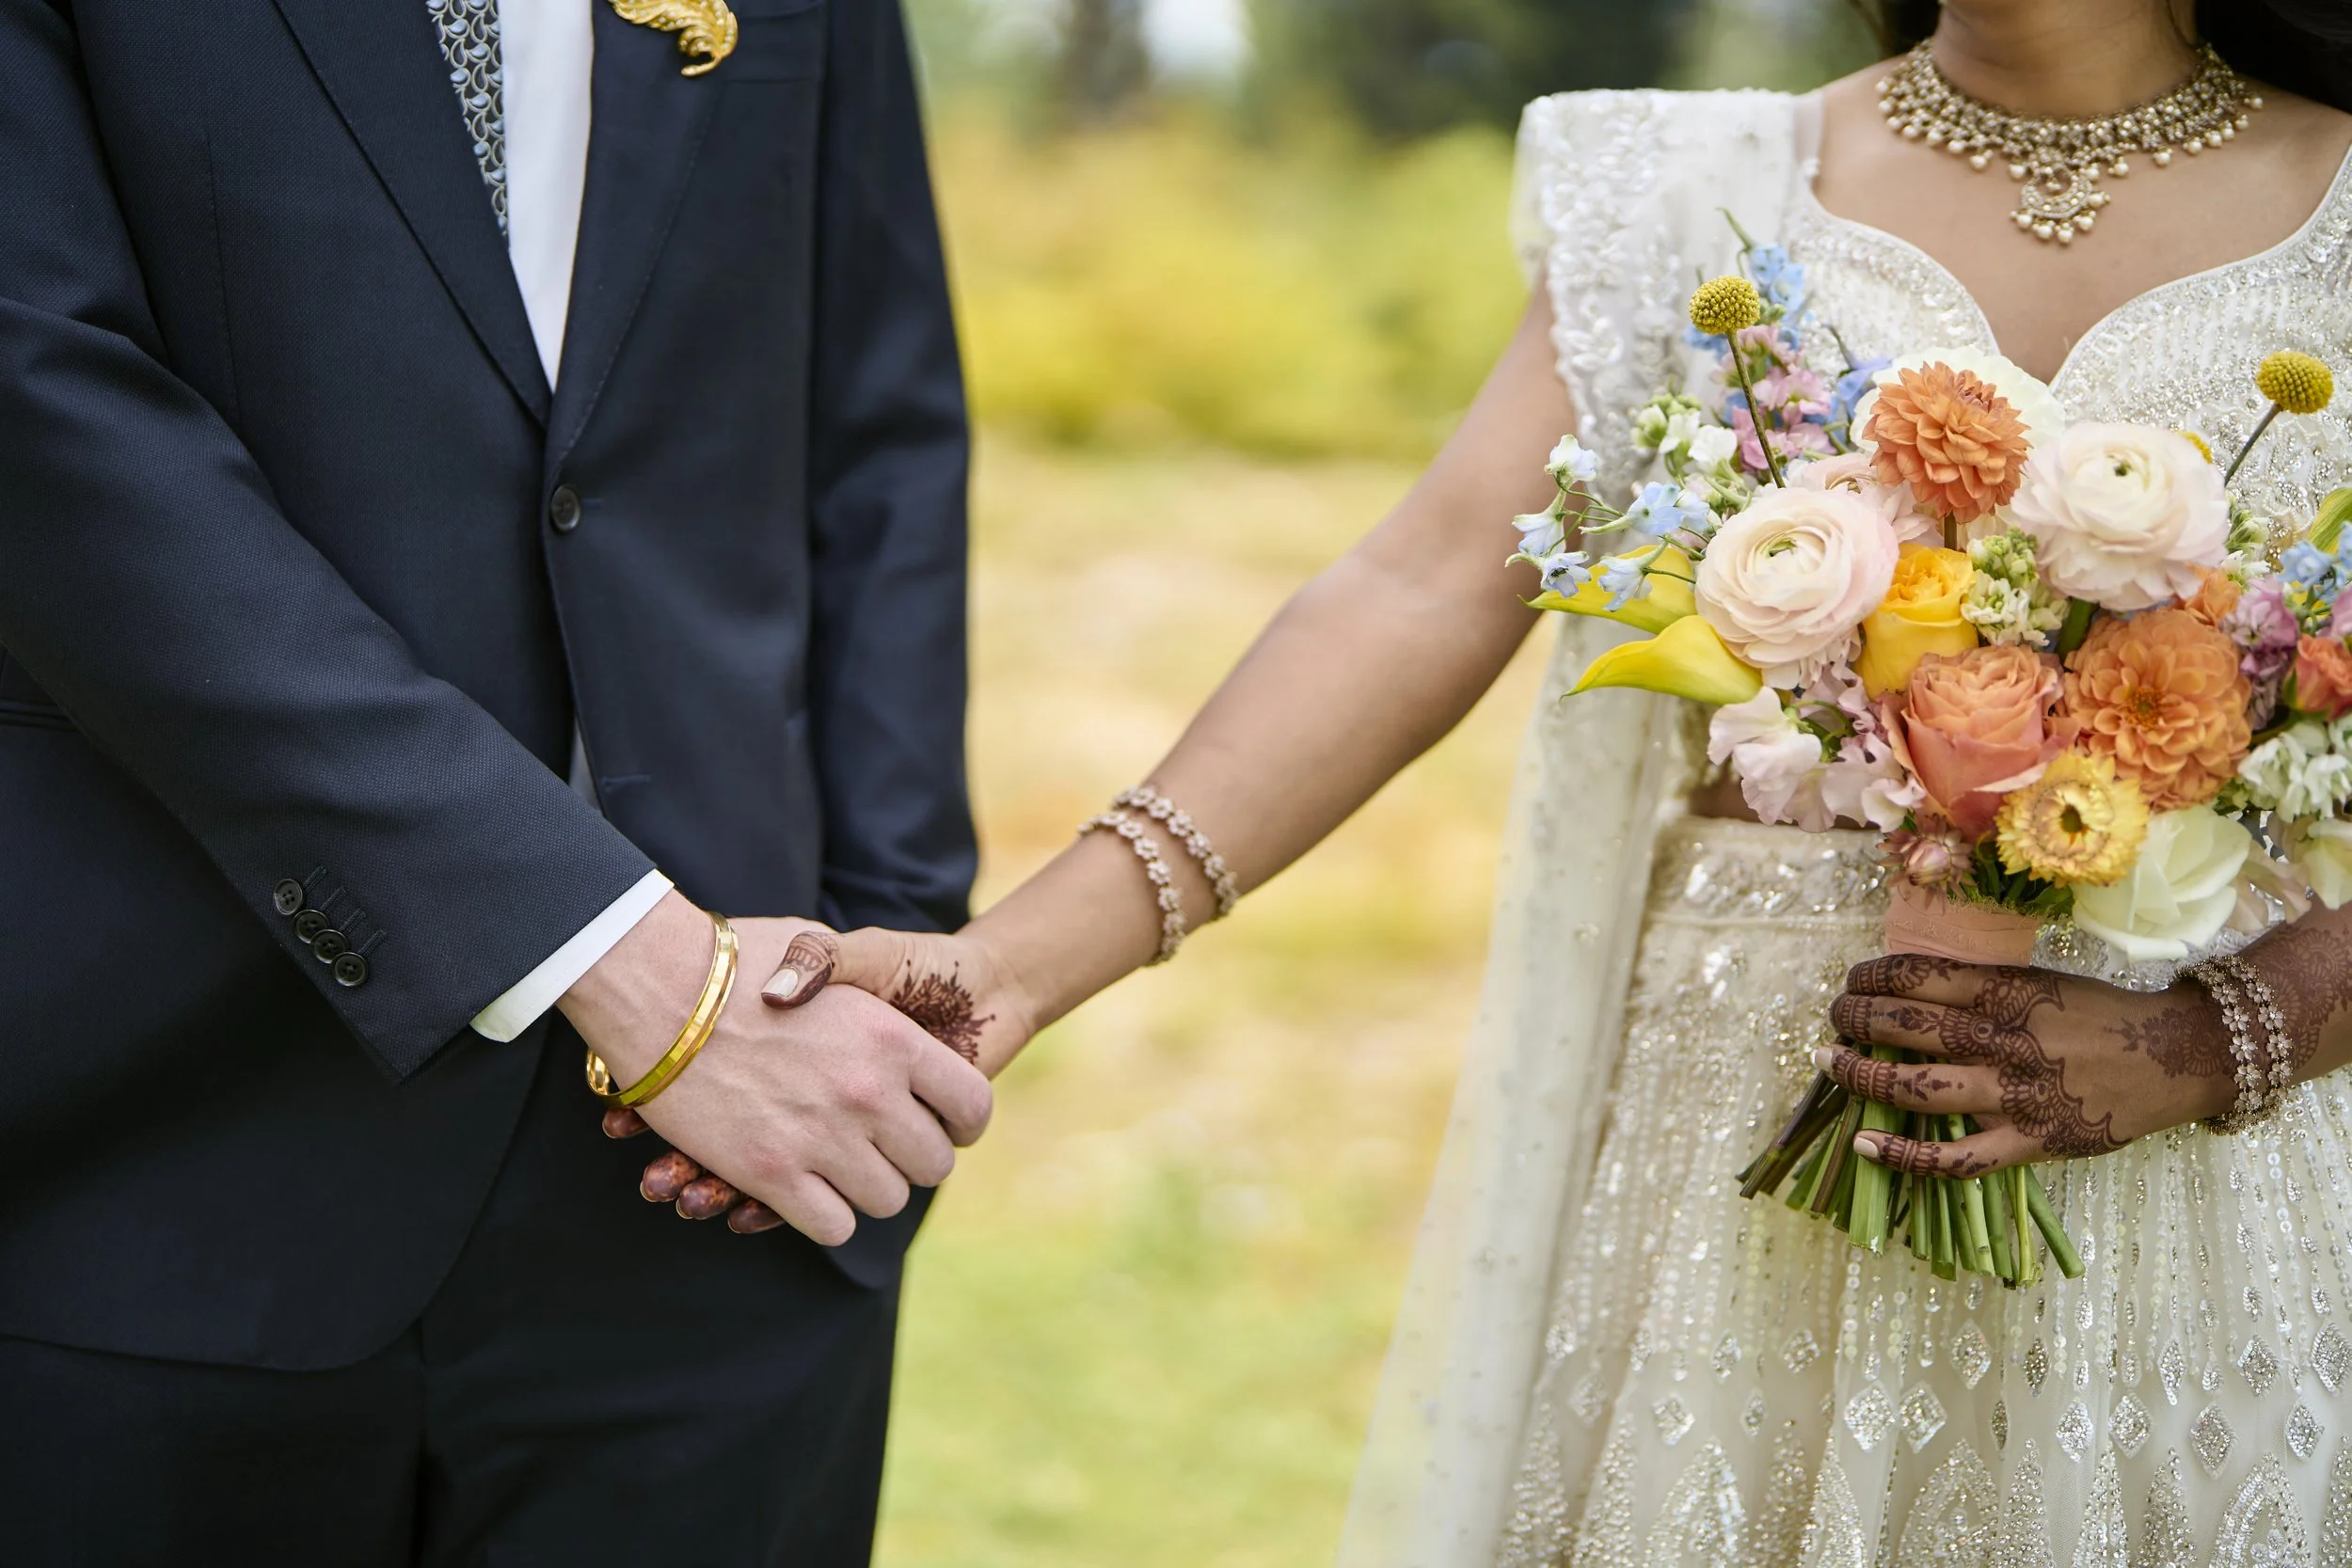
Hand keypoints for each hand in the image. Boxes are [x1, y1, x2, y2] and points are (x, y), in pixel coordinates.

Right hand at [560, 895, 996, 1245]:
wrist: (654, 982)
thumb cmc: (736, 959)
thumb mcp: (822, 951)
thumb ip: (867, 990)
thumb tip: (890, 1019)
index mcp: (892, 1039)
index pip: (971, 1105)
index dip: (962, 1122)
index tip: (942, 1124)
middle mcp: (868, 1092)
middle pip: (932, 1164)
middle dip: (912, 1159)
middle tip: (883, 1145)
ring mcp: (821, 1137)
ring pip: (885, 1200)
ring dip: (866, 1187)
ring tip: (839, 1162)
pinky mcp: (771, 1172)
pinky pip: (832, 1225)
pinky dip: (824, 1214)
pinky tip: (806, 1187)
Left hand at [1815, 953, 2238, 1174]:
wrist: (2177, 1056)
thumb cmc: (2101, 1015)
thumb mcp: (2041, 982)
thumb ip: (1982, 988)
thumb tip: (1911, 990)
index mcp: (2007, 992)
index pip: (1917, 977)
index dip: (1871, 977)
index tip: (1853, 980)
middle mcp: (2003, 1040)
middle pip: (1905, 1027)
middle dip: (1855, 1018)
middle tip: (1834, 1018)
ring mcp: (2015, 1095)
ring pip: (1917, 1088)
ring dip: (1862, 1075)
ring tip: (1831, 1063)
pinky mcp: (2030, 1141)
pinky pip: (1955, 1158)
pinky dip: (1904, 1156)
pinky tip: (1864, 1145)